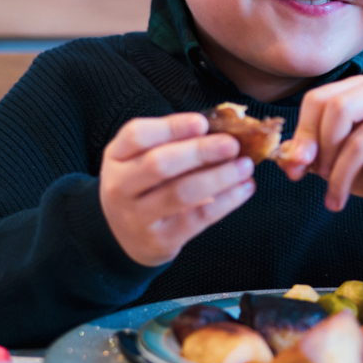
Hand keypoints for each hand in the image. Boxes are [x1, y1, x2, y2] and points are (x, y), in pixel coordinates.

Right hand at [99, 113, 255, 266]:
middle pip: (159, 164)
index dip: (172, 127)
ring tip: (245, 166)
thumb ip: (173, 141)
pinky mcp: (160, 240)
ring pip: (180, 193)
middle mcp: (120, 186)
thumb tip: (221, 129)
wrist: (123, 237)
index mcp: (116, 156)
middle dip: (200, 152)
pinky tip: (243, 189)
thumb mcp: (141, 158)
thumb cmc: (143, 185)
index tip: (202, 123)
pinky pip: (197, 219)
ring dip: (219, 177)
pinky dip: (225, 202)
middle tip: (232, 144)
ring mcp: (137, 217)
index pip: (137, 135)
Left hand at [280, 76, 362, 222]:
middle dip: (323, 152)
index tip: (298, 168)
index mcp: (361, 87)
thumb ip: (309, 154)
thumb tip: (289, 158)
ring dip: (342, 179)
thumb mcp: (334, 159)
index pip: (319, 99)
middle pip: (339, 109)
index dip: (303, 135)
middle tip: (323, 178)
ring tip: (340, 197)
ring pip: (359, 142)